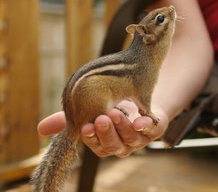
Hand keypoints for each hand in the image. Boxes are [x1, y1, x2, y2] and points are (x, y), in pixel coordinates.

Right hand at [37, 101, 168, 157]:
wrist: (140, 94)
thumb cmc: (112, 105)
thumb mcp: (90, 109)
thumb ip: (71, 118)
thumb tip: (40, 129)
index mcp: (105, 141)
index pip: (96, 145)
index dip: (91, 138)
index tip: (85, 127)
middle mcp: (122, 143)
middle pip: (113, 146)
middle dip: (107, 133)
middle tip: (101, 118)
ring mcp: (139, 138)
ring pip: (131, 139)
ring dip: (122, 127)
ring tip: (115, 111)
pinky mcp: (154, 129)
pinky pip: (152, 130)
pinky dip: (146, 125)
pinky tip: (140, 120)